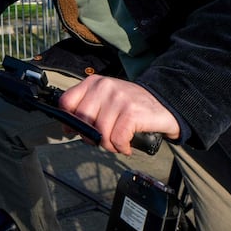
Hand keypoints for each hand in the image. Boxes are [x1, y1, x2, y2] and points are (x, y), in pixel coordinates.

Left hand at [58, 75, 180, 154]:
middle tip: (103, 140)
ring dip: (109, 145)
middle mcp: (104, 87)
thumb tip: (68, 128)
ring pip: (100, 133)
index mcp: (93, 83)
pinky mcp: (131, 112)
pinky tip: (126, 146)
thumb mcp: (105, 99)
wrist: (163, 103)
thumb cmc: (130, 106)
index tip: (74, 130)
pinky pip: (117, 139)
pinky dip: (121, 148)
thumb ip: (87, 109)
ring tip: (118, 143)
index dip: (68, 120)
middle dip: (91, 137)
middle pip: (82, 121)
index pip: (67, 101)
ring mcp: (118, 98)